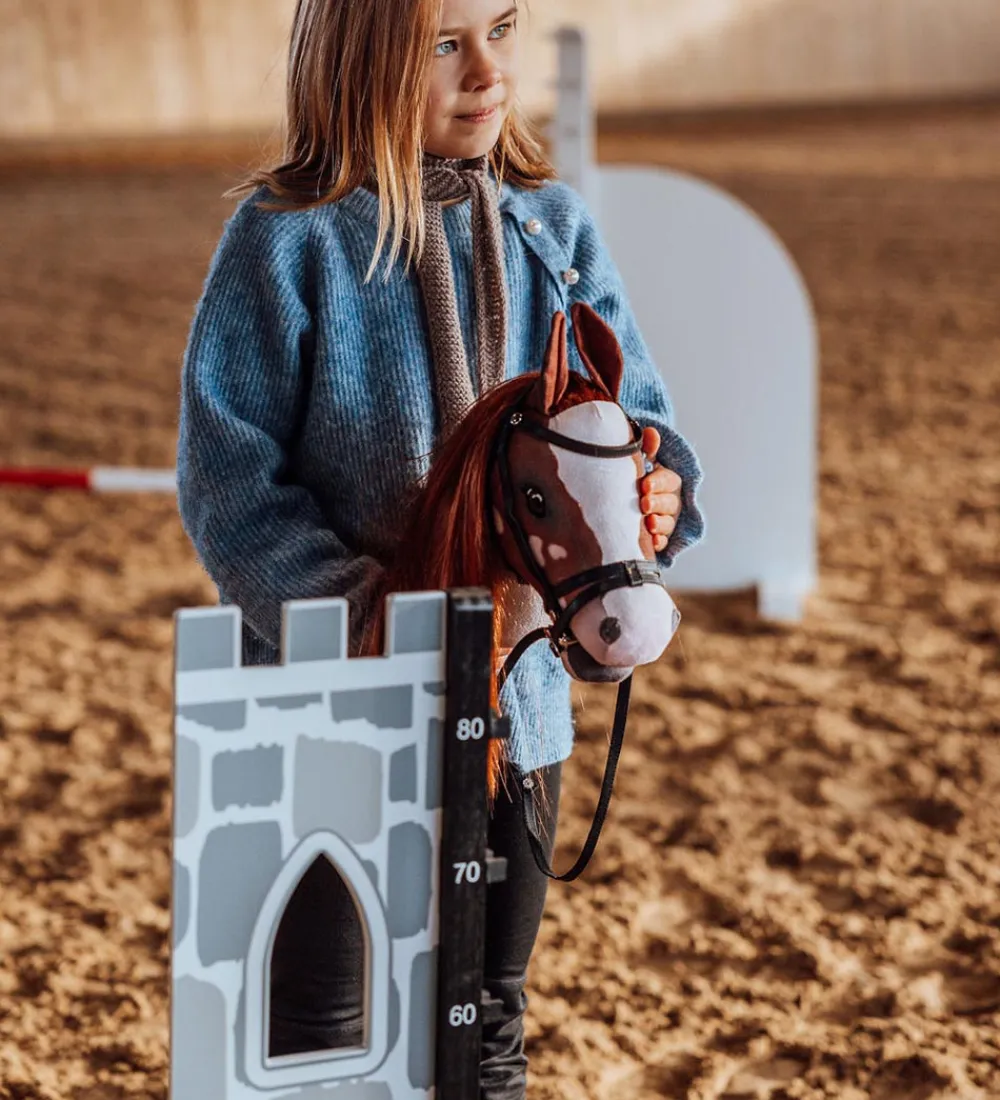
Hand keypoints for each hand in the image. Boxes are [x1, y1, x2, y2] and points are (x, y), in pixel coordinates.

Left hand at [639, 427, 681, 553]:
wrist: (622, 495)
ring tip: (649, 524)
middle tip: (644, 504)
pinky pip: (663, 541)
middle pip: (670, 503)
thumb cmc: (633, 476)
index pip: (668, 480)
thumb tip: (651, 432)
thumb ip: (645, 448)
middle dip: (658, 503)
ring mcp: (666, 520)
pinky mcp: (659, 537)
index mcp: (667, 480)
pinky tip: (652, 542)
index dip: (658, 482)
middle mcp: (670, 500)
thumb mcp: (639, 461)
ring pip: (668, 523)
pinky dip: (659, 542)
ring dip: (660, 524)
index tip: (644, 485)